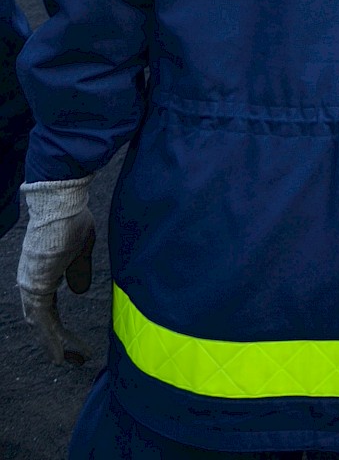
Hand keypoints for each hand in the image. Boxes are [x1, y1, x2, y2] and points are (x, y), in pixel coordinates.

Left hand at [17, 178, 95, 364]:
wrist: (61, 203)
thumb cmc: (72, 219)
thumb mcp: (80, 249)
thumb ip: (78, 271)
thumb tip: (80, 291)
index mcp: (41, 273)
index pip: (49, 307)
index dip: (58, 325)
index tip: (72, 340)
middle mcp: (31, 283)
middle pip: (43, 321)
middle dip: (56, 341)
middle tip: (72, 359)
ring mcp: (31, 286)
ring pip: (42, 325)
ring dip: (55, 344)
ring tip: (70, 361)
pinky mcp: (36, 288)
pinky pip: (44, 321)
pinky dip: (52, 339)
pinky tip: (62, 354)